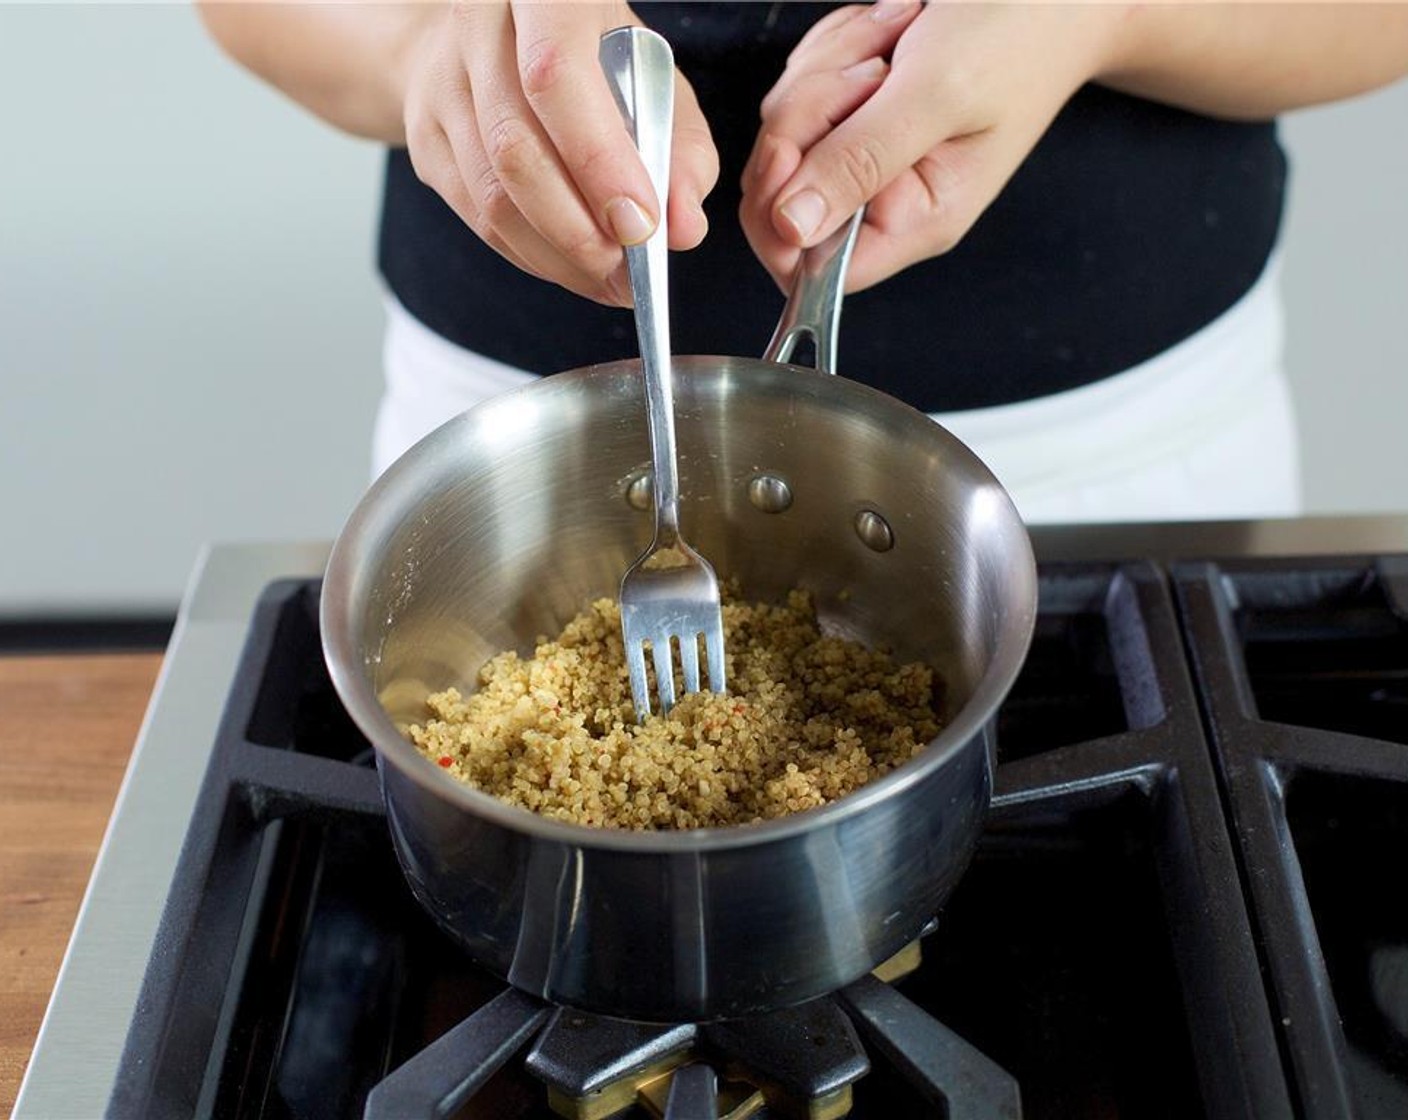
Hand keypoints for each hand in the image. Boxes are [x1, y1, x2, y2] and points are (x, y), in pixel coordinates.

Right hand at [396, 2, 718, 305]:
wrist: (497, 38)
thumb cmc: (592, 55)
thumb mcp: (651, 77)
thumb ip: (681, 150)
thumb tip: (683, 229)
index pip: (554, 75)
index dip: (598, 161)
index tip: (640, 225)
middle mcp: (479, 26)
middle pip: (516, 146)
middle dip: (578, 228)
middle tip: (626, 270)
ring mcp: (441, 82)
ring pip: (491, 194)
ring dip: (556, 255)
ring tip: (607, 281)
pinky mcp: (425, 137)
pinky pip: (475, 217)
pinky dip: (531, 256)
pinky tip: (571, 268)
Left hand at [740, 1, 1124, 291]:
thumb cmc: (1019, 34)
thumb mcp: (937, 95)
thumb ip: (861, 163)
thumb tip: (791, 229)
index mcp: (913, 219)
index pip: (811, 268)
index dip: (778, 219)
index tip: (790, 151)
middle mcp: (885, 196)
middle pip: (783, 189)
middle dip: (807, 116)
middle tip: (874, 70)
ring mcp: (865, 151)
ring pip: (786, 128)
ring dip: (827, 68)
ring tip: (896, 38)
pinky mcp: (853, 111)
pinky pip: (801, 84)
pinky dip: (834, 47)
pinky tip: (888, 29)